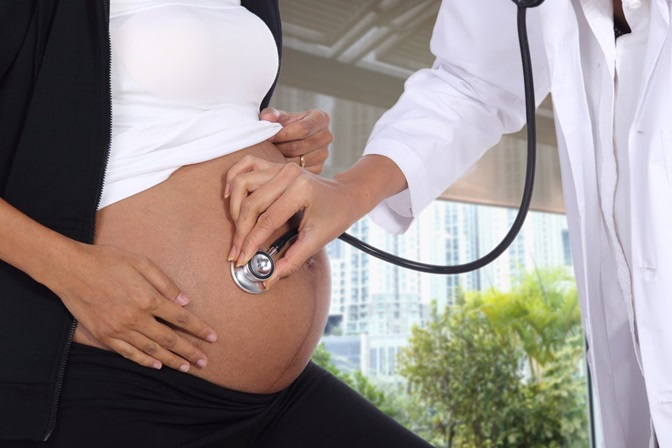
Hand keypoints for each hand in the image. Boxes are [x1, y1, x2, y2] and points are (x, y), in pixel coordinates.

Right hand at [48, 242, 217, 371]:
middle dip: (190, 351)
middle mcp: (136, 318)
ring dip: (171, 360)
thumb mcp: (141, 262)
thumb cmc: (107, 261)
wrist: (69, 269)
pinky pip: (128, 353)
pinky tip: (157, 365)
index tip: (212, 338)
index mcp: (148, 298)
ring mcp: (119, 329)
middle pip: (170, 339)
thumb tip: (185, 300)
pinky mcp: (104, 336)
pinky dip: (144, 361)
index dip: (199, 329)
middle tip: (204, 361)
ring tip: (186, 367)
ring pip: (151, 350)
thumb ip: (165, 282)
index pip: (181, 319)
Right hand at [224, 155, 367, 287]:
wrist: (347, 195)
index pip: (266, 220)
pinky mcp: (275, 165)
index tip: (241, 259)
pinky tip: (230, 195)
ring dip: (235, 207)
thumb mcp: (316, 241)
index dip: (250, 242)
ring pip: (243, 182)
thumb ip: (291, 261)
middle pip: (251, 203)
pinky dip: (234, 177)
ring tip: (237, 227)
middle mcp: (289, 174)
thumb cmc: (335, 216)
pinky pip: (247, 164)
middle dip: (240, 231)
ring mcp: (281, 166)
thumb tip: (268, 279)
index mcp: (301, 190)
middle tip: (236, 251)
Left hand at [260, 108, 332, 174]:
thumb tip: (267, 118)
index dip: (285, 134)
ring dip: (283, 159)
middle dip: (282, 147)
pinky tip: (279, 162)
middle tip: (268, 148)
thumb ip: (271, 115)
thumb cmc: (286, 125)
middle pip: (302, 145)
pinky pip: (301, 170)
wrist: (292, 138)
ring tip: (272, 154)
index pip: (304, 128)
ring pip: (301, 160)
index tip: (270, 137)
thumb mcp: (279, 116)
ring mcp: (324, 153)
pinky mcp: (319, 167)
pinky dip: (288, 168)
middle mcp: (326, 136)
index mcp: (320, 118)